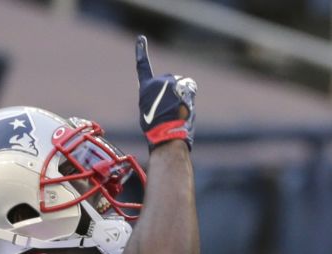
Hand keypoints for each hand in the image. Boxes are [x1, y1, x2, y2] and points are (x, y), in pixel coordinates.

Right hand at [136, 35, 197, 149]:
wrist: (166, 135)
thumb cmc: (158, 132)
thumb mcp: (149, 114)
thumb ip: (155, 101)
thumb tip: (165, 103)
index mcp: (146, 89)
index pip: (143, 67)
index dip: (141, 52)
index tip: (141, 38)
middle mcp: (157, 81)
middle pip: (170, 82)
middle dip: (174, 93)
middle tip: (171, 111)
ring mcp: (170, 82)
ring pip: (181, 86)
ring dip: (183, 96)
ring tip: (177, 112)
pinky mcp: (181, 85)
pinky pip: (190, 88)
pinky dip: (190, 96)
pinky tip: (185, 107)